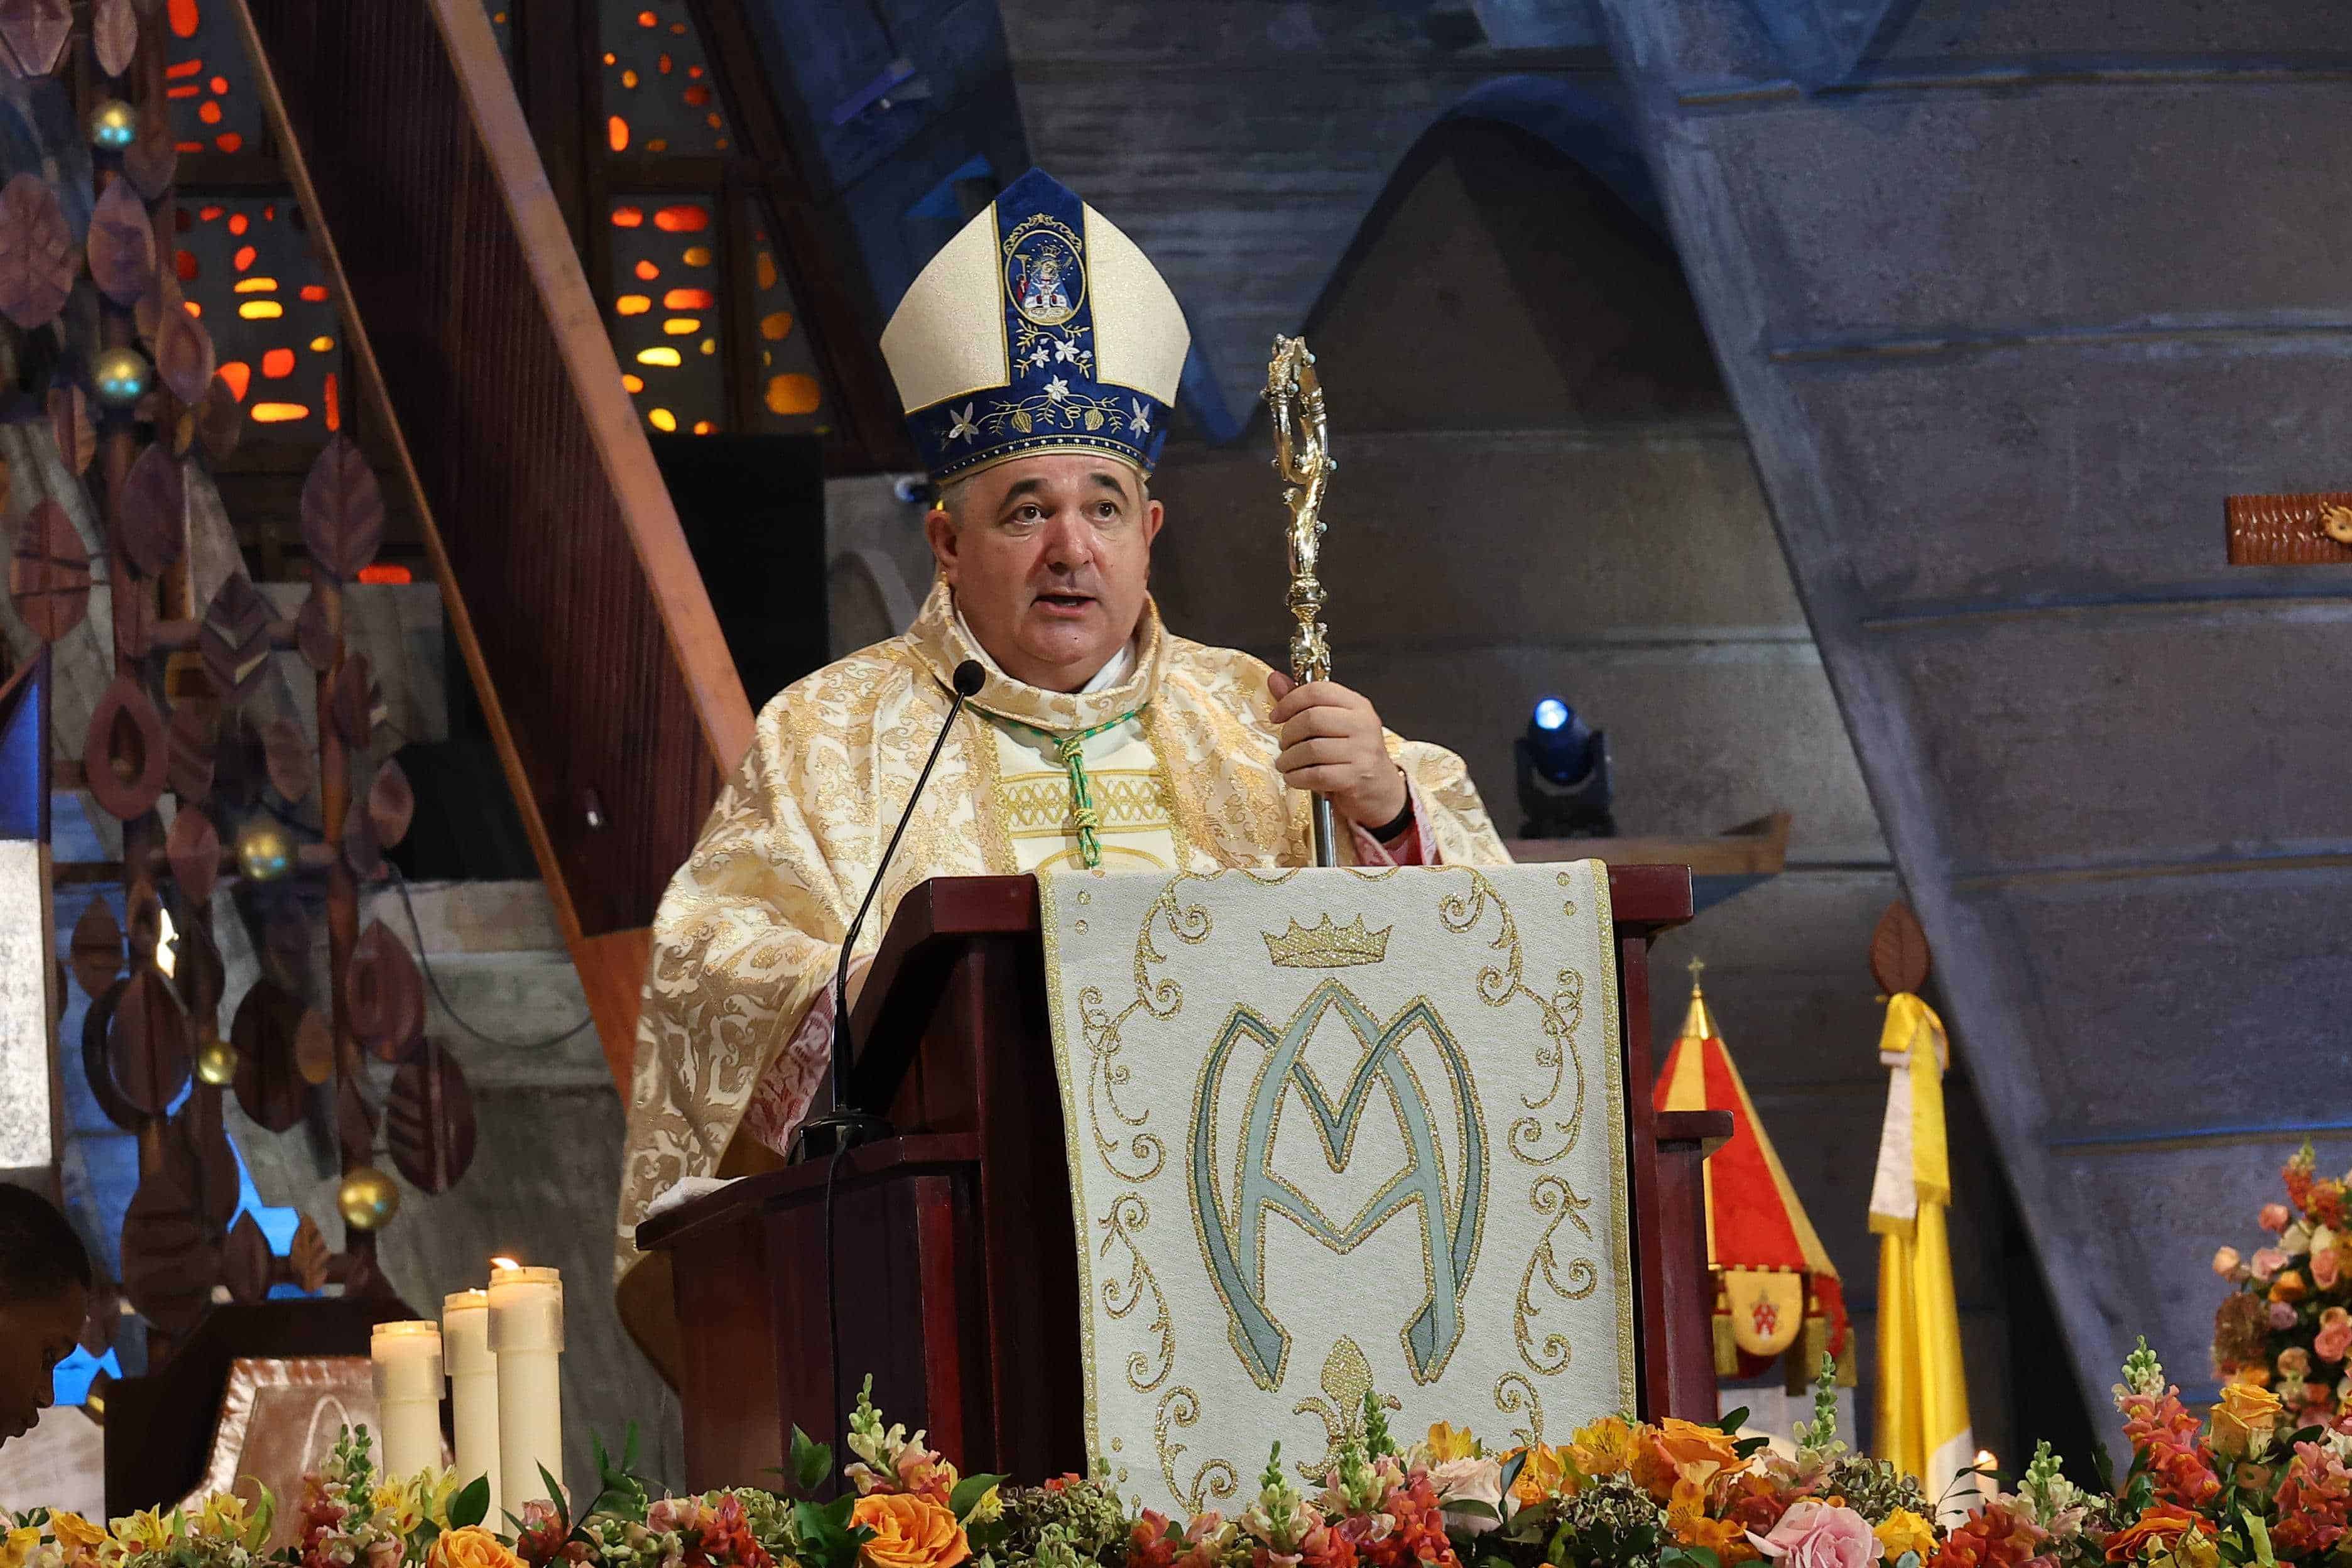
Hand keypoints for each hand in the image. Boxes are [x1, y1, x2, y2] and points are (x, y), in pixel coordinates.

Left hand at [1268, 672, 1408, 829]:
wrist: (1380, 790)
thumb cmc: (1353, 755)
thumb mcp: (1332, 724)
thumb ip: (1303, 702)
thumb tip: (1275, 679)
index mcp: (1357, 705)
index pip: (1318, 691)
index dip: (1290, 702)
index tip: (1276, 716)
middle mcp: (1362, 724)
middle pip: (1312, 719)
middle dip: (1289, 734)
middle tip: (1284, 744)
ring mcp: (1362, 751)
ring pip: (1311, 749)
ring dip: (1289, 759)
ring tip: (1286, 763)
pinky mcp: (1357, 777)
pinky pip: (1317, 774)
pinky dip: (1297, 777)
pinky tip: (1293, 777)